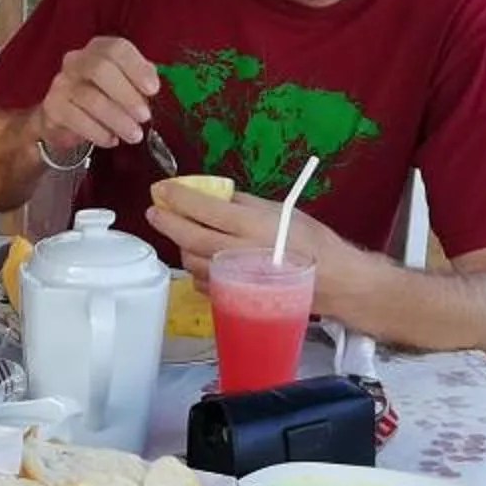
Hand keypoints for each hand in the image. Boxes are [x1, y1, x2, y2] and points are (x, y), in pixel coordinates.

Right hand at [34, 35, 161, 157]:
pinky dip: (98, 132)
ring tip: (134, 135)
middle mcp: (76, 61)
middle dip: (126, 95)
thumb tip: (152, 86)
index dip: (137, 68)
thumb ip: (139, 81)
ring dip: (117, 119)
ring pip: (90, 98)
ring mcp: (61, 83)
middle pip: (100, 69)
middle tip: (144, 117)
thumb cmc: (103, 97)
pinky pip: (76, 119)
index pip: (117, 49)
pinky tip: (112, 140)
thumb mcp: (125, 85)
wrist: (65, 120)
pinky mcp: (52, 107)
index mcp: (99, 49)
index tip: (153, 90)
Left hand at [147, 179, 366, 298]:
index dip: (179, 197)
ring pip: (191, 261)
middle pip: (189, 236)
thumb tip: (213, 195)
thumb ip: (243, 203)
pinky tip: (200, 258)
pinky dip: (196, 268)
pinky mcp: (233, 296)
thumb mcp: (280, 210)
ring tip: (180, 231)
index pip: (204, 209)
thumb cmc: (311, 241)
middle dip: (167, 221)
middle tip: (154, 210)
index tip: (162, 189)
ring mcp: (233, 278)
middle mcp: (237, 253)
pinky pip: (202, 281)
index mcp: (251, 226)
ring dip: (181, 245)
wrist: (331, 280)